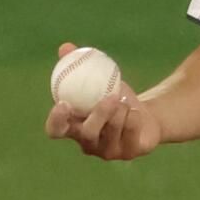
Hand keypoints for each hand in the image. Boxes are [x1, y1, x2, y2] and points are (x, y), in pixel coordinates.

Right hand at [44, 41, 161, 160]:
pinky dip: (134, 118)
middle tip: (109, 98)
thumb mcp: (99, 80)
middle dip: (98, 115)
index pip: (56, 130)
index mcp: (73, 128)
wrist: (144, 115)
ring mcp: (108, 152)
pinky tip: (136, 111)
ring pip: (112, 131)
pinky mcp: (129, 153)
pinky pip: (131, 134)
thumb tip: (65, 46)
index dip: (56, 120)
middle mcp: (87, 144)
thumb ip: (80, 66)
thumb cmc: (113, 97)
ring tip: (124, 100)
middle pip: (87, 133)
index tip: (63, 103)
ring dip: (120, 111)